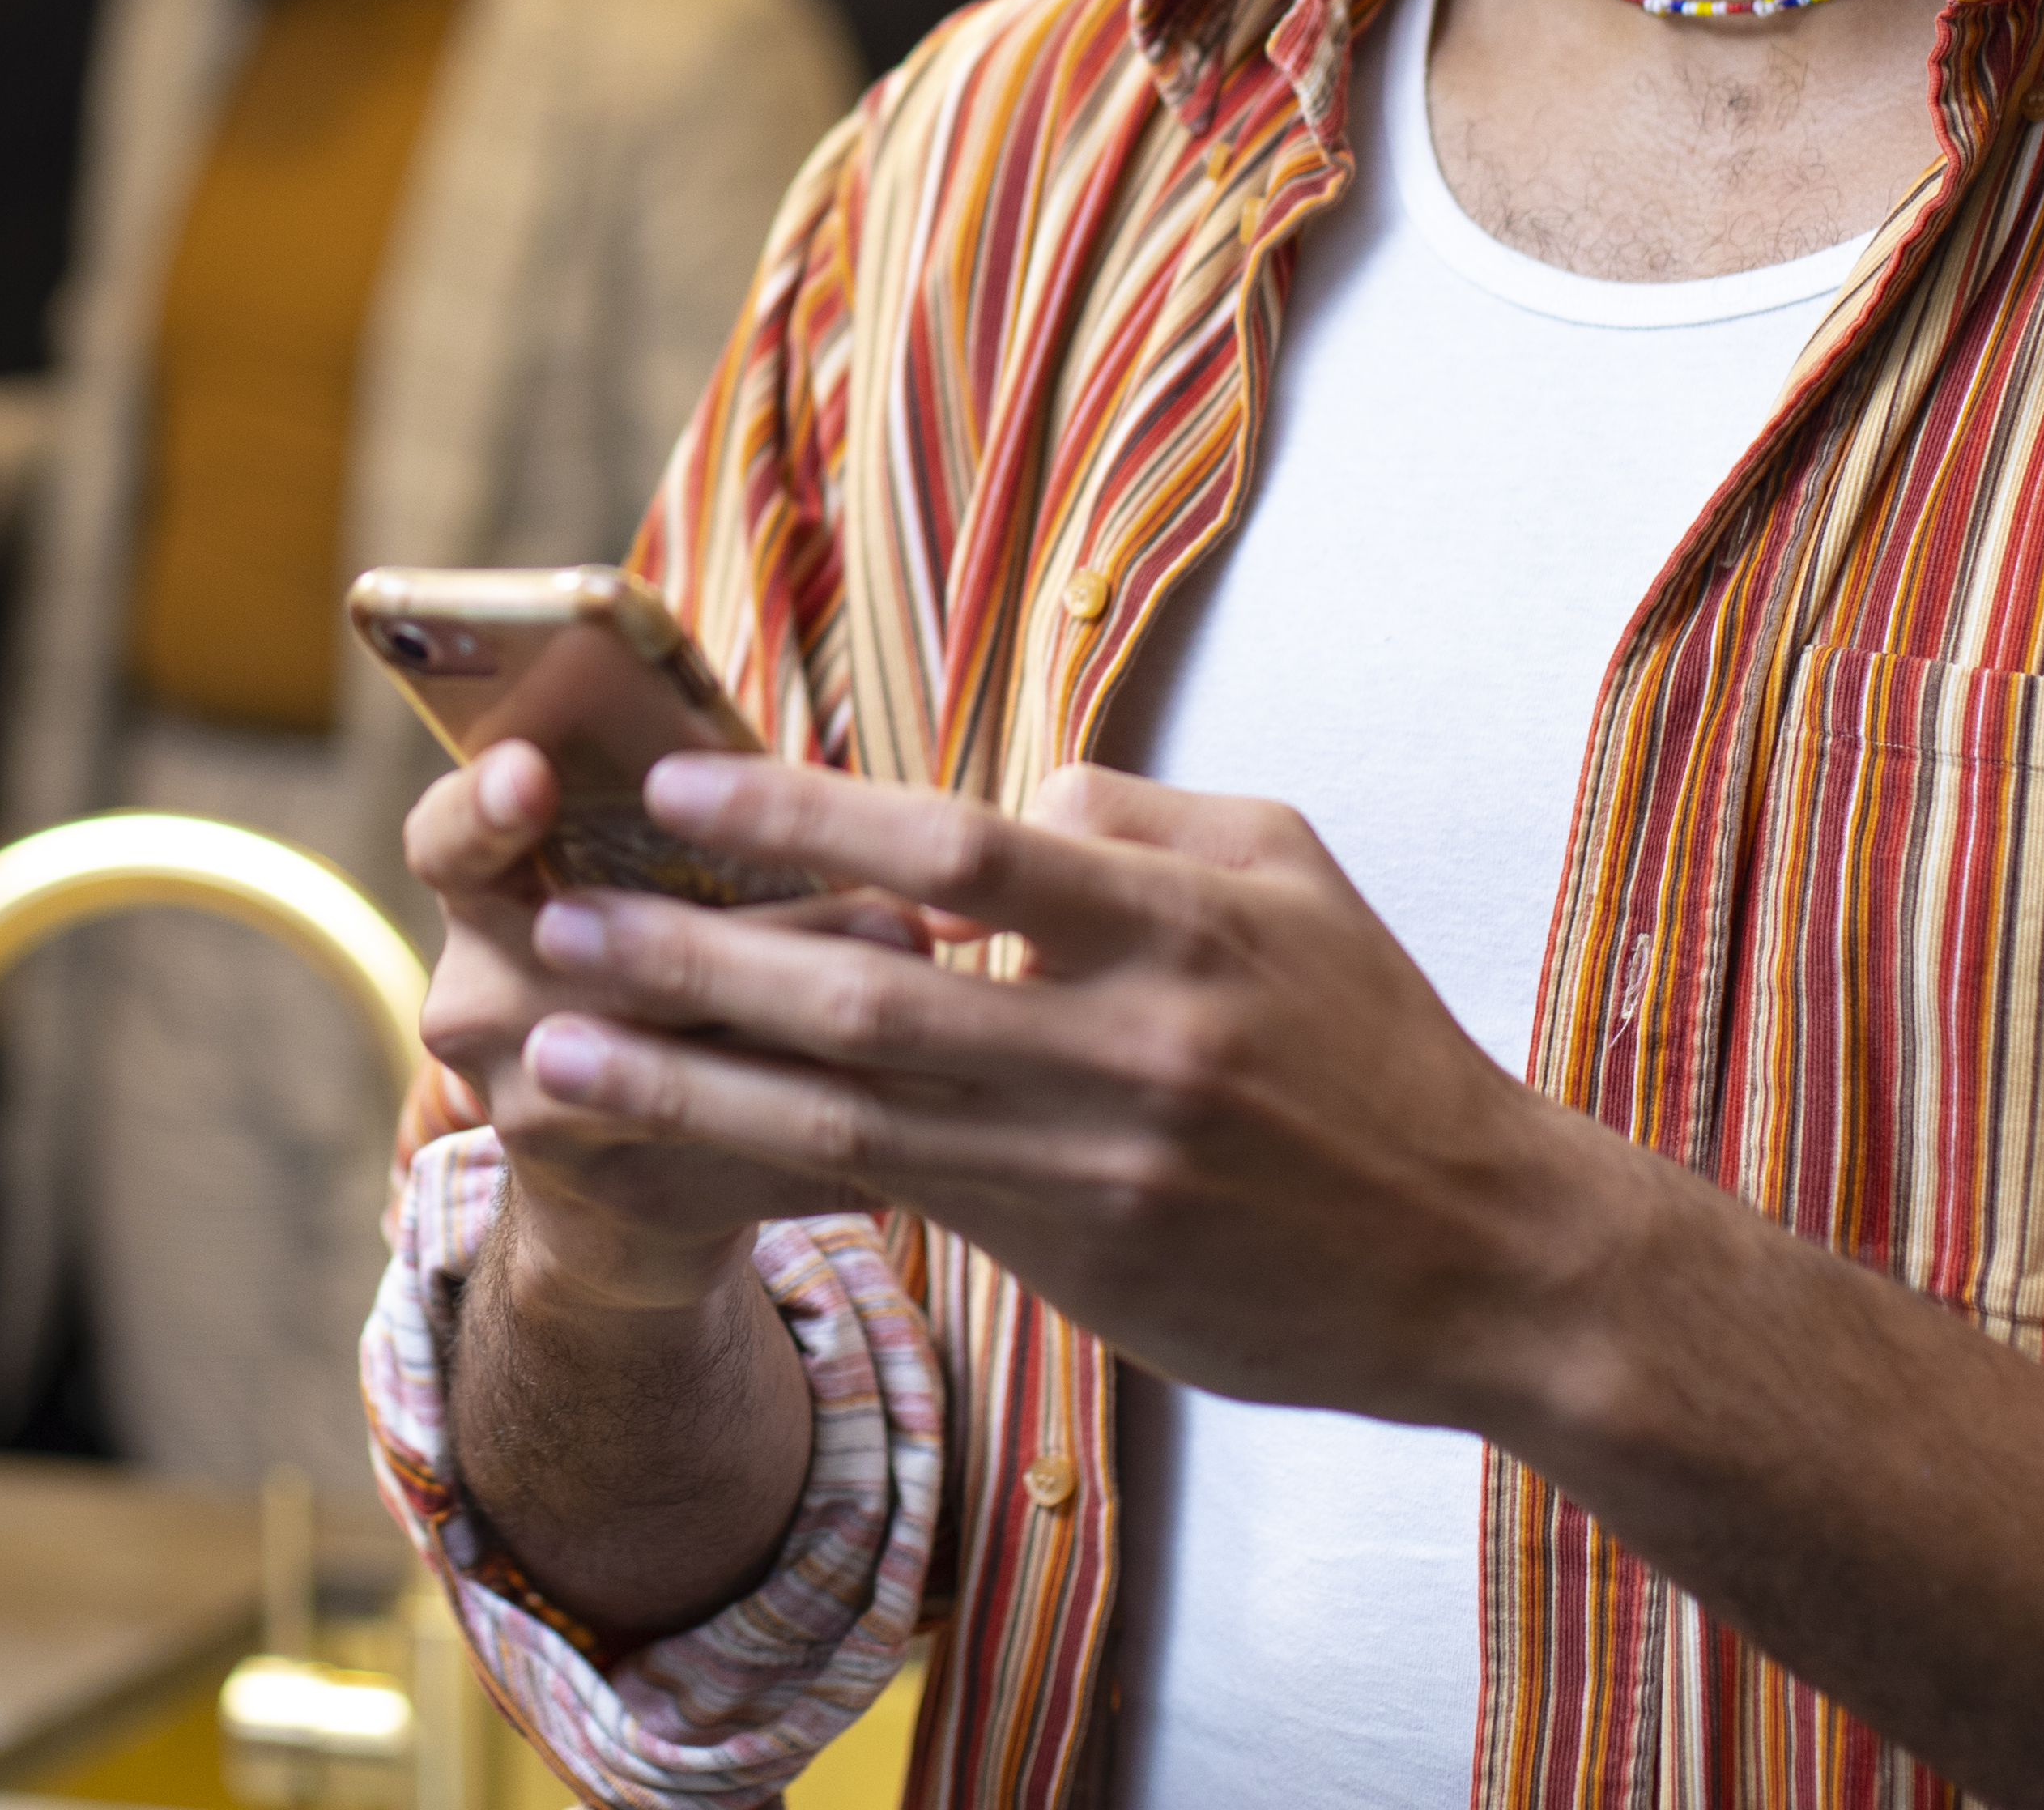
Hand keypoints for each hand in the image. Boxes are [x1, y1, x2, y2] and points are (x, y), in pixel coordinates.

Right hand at [407, 742, 887, 1309]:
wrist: (618, 1184)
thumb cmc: (661, 978)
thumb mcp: (643, 895)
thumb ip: (701, 839)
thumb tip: (854, 801)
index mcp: (482, 901)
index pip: (447, 841)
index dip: (481, 806)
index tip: (532, 775)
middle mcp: (482, 1007)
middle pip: (617, 953)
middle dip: (771, 932)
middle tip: (897, 911)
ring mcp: (536, 1114)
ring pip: (690, 1062)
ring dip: (824, 1031)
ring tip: (931, 996)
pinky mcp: (617, 1200)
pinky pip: (747, 1154)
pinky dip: (846, 1127)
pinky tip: (930, 1106)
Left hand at [507, 753, 1613, 1431]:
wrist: (1487, 1259)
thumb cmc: (1376, 1044)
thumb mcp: (1289, 872)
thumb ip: (1134, 821)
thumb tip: (1003, 800)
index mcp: (1173, 924)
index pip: (955, 845)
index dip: (808, 812)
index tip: (680, 785)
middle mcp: (1124, 1043)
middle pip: (867, 989)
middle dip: (696, 952)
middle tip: (562, 915)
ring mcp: (1095, 1162)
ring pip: (850, 1114)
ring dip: (690, 1075)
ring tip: (556, 1042)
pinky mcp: (1078, 1259)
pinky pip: (898, 1197)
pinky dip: (778, 1161)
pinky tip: (678, 1136)